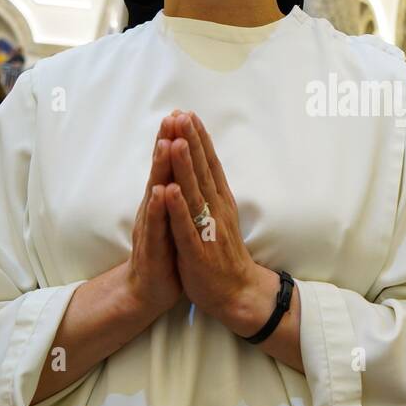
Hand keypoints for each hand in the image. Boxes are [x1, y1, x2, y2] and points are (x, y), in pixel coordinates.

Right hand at [124, 112, 188, 316]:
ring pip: (157, 193)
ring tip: (165, 144)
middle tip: (172, 117)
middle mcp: (155, 210)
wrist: (148, 291)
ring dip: (160, 169)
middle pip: (162, 171)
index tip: (183, 114)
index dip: (176, 140)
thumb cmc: (165, 252)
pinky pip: (157, 227)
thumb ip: (176, 193)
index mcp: (165, 202)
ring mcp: (152, 227)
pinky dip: (158, 209)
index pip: (171, 166)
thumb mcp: (174, 218)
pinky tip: (160, 193)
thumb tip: (183, 167)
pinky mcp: (153, 249)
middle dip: (167, 143)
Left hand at [162, 112, 262, 328]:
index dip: (198, 139)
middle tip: (181, 115)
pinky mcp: (197, 251)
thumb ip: (210, 191)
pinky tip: (168, 191)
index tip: (188, 114)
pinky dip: (177, 208)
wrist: (237, 292)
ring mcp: (207, 229)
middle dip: (190, 142)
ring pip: (193, 193)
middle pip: (201, 170)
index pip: (208, 163)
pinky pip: (185, 227)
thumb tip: (202, 166)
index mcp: (219, 200)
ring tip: (175, 142)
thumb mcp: (218, 216)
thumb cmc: (222, 254)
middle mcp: (215, 209)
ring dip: (184, 167)